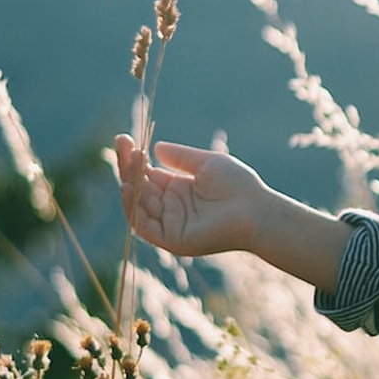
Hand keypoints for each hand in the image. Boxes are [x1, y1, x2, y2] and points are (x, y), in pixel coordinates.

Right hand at [115, 134, 266, 256]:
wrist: (256, 210)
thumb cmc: (239, 185)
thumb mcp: (207, 164)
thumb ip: (181, 157)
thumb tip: (155, 147)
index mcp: (179, 191)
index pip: (147, 175)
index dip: (134, 159)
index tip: (123, 139)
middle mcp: (171, 208)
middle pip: (140, 187)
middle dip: (128, 166)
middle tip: (121, 142)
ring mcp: (170, 225)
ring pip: (138, 205)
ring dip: (129, 182)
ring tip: (129, 160)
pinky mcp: (171, 240)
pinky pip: (143, 226)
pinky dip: (133, 208)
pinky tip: (129, 187)